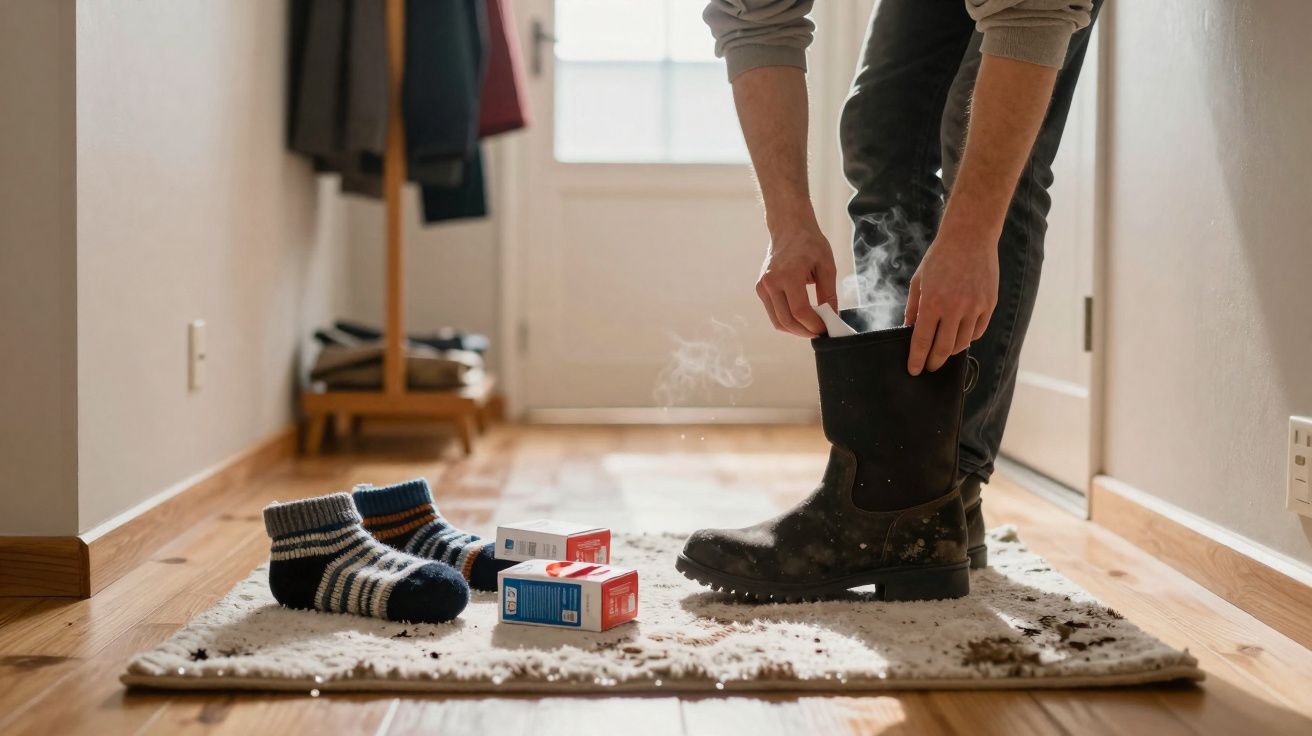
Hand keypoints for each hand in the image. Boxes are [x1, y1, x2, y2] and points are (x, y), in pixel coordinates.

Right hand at [756, 224, 836, 337]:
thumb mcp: (827, 267)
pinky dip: (787, 321)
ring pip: (778, 322)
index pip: (800, 311)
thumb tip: (831, 317)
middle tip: (820, 332)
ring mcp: (763, 287)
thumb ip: (829, 294)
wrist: (788, 228)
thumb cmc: (810, 243)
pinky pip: (774, 314)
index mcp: (788, 275)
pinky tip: (800, 318)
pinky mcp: (760, 289)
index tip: (826, 329)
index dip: (814, 325)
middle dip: (805, 331)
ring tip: (811, 326)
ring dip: (795, 330)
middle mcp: (771, 283)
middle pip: (787, 321)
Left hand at [903, 231, 998, 374]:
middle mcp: (955, 308)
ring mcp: (975, 307)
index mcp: (932, 302)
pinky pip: (977, 332)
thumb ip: (914, 308)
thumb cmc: (939, 258)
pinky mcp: (989, 305)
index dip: (917, 359)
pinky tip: (959, 337)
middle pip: (943, 349)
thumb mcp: (918, 281)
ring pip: (962, 343)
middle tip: (928, 367)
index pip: (922, 341)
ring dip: (950, 352)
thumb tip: (910, 331)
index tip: (914, 370)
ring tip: (942, 351)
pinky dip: (967, 339)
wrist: (970, 238)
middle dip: (933, 362)